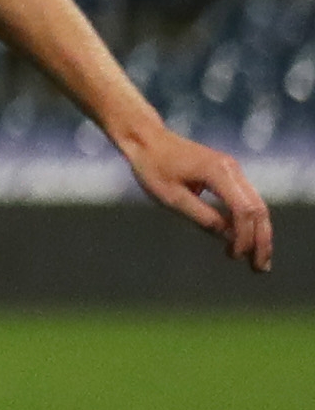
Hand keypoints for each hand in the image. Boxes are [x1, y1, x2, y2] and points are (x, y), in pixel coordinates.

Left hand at [122, 126, 273, 271]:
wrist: (148, 140)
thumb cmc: (153, 168)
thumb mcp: (172, 198)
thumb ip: (202, 216)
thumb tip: (228, 237)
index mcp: (218, 172)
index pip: (243, 210)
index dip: (244, 237)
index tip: (236, 257)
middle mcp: (232, 169)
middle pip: (258, 209)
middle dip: (261, 240)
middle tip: (259, 269)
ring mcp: (233, 170)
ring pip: (257, 206)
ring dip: (259, 234)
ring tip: (258, 262)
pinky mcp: (228, 174)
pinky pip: (246, 201)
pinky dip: (248, 223)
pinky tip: (245, 243)